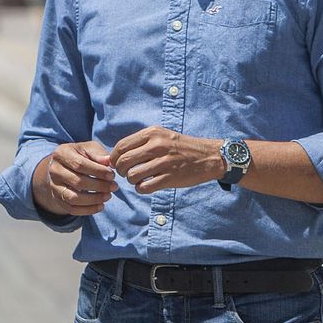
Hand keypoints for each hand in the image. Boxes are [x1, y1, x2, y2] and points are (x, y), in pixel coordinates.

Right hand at [32, 141, 115, 216]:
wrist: (65, 166)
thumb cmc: (81, 155)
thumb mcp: (89, 149)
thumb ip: (98, 154)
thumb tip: (108, 162)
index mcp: (61, 153)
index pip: (80, 165)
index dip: (98, 171)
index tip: (112, 175)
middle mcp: (54, 170)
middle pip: (77, 182)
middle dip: (99, 186)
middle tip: (114, 187)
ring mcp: (54, 186)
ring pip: (73, 198)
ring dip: (94, 199)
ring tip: (108, 196)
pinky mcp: (57, 199)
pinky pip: (72, 209)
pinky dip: (88, 210)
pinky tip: (101, 206)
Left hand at [110, 128, 225, 193]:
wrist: (208, 157)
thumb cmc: (181, 147)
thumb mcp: (161, 135)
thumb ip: (140, 142)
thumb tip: (115, 155)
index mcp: (152, 133)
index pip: (121, 146)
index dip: (114, 158)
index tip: (117, 164)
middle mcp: (156, 146)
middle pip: (123, 162)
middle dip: (120, 170)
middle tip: (126, 173)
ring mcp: (163, 163)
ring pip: (132, 176)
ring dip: (131, 181)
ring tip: (139, 179)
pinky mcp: (170, 178)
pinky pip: (144, 187)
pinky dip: (141, 188)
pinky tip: (146, 185)